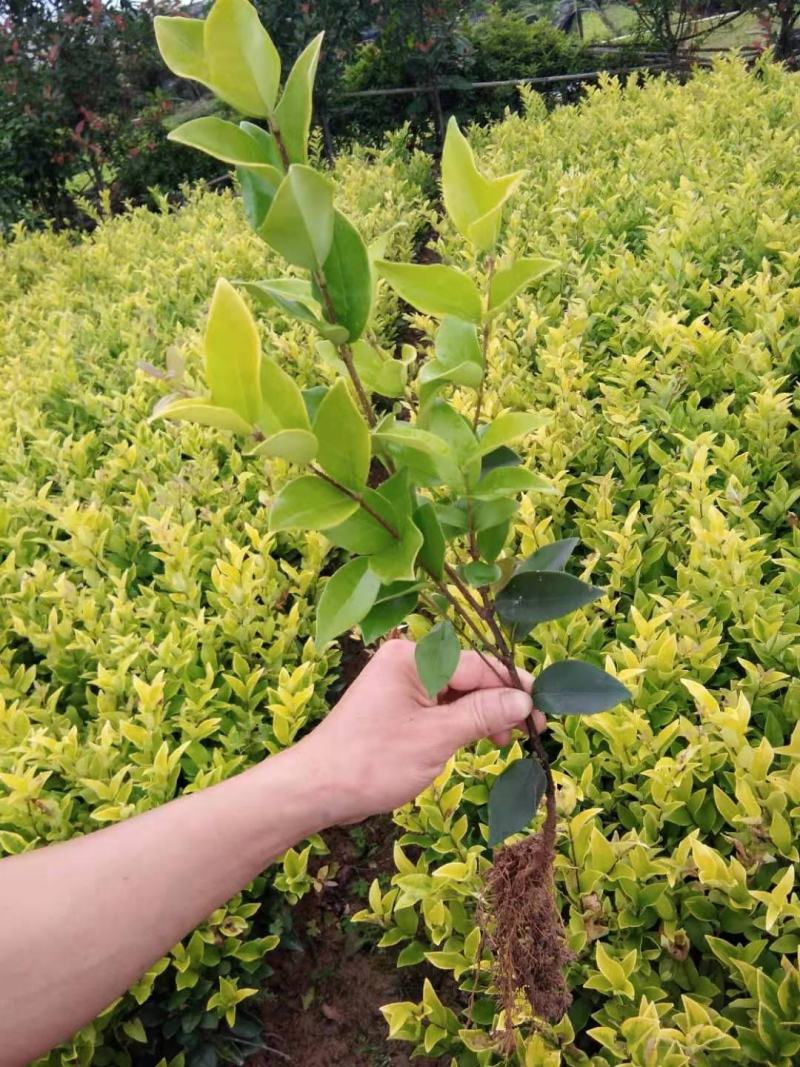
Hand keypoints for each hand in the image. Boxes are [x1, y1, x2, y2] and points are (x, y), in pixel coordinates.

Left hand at [294, 639, 545, 825]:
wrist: (317, 789)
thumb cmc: (372, 762)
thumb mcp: (436, 738)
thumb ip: (482, 715)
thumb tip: (524, 701)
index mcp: (412, 657)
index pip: (477, 665)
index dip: (513, 688)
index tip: (542, 712)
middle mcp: (406, 662)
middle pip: (468, 676)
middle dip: (500, 701)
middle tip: (532, 730)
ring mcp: (400, 684)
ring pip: (456, 692)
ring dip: (483, 714)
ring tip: (506, 741)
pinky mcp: (397, 707)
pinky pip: (439, 706)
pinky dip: (461, 722)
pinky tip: (480, 739)